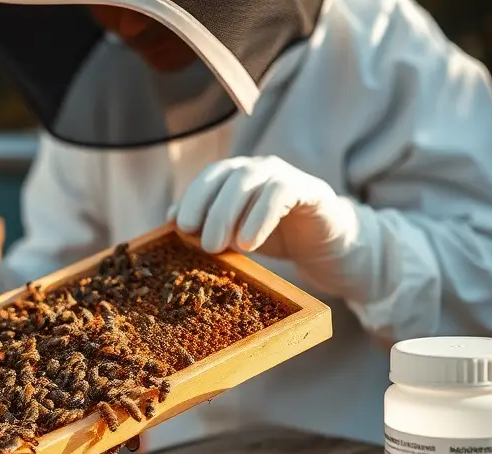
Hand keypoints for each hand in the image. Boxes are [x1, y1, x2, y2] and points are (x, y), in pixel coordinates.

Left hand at [167, 156, 359, 263]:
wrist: (322, 245)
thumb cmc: (272, 237)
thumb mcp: (233, 233)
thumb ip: (205, 223)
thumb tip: (169, 218)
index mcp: (235, 176)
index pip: (208, 177)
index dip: (192, 199)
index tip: (181, 227)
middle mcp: (257, 168)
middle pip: (226, 177)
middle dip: (210, 211)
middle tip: (205, 245)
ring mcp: (283, 175)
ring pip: (249, 181)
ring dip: (230, 214)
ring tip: (223, 247)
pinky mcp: (308, 188)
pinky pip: (279, 193)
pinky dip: (259, 217)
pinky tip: (249, 242)